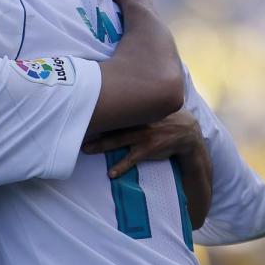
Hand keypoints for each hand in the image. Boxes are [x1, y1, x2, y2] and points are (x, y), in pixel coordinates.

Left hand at [83, 108, 211, 227]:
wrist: (187, 133)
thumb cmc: (163, 118)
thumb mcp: (151, 105)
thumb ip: (135, 101)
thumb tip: (118, 90)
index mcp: (137, 108)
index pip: (114, 106)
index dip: (98, 106)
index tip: (82, 107)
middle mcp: (138, 120)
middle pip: (111, 122)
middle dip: (94, 126)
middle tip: (77, 128)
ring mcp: (143, 135)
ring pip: (117, 140)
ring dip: (100, 146)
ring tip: (86, 149)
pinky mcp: (148, 149)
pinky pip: (131, 159)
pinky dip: (121, 166)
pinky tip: (111, 173)